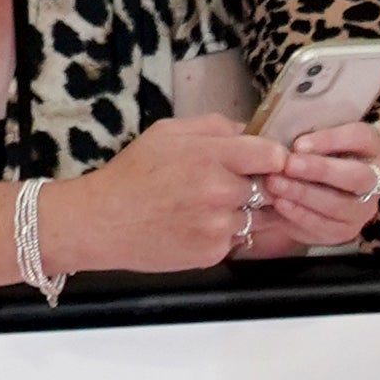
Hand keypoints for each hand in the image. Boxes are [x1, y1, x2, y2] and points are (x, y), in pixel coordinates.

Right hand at [39, 116, 299, 279]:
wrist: (103, 221)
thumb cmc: (134, 173)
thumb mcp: (167, 133)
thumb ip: (213, 127)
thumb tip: (249, 130)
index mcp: (211, 156)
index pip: (273, 156)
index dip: (275, 159)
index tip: (269, 161)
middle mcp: (221, 192)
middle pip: (271, 188)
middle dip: (260, 185)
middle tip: (237, 184)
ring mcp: (220, 226)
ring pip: (258, 217)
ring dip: (246, 211)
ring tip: (211, 205)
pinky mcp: (215, 253)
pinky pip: (237, 239)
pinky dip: (226, 233)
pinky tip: (199, 225)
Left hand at [235, 118, 379, 258]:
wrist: (304, 185)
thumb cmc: (308, 151)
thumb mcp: (309, 135)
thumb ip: (302, 133)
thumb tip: (281, 137)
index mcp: (372, 146)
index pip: (361, 138)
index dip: (332, 140)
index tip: (299, 144)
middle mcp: (376, 179)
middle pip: (356, 176)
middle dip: (320, 170)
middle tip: (289, 165)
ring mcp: (364, 208)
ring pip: (340, 205)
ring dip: (304, 194)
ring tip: (274, 183)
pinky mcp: (347, 230)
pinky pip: (326, 226)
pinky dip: (300, 215)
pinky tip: (279, 203)